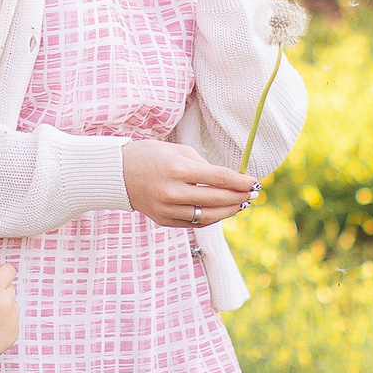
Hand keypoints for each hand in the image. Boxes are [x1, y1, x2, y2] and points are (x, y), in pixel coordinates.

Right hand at [122, 139, 257, 229]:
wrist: (117, 173)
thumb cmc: (150, 155)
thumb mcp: (178, 150)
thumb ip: (203, 165)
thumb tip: (229, 179)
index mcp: (177, 169)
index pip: (218, 178)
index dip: (240, 182)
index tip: (255, 182)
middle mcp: (173, 192)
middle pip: (217, 198)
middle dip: (239, 196)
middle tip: (253, 194)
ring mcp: (167, 209)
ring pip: (208, 215)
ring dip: (229, 210)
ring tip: (241, 204)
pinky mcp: (164, 220)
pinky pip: (195, 222)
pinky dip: (212, 217)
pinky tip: (222, 211)